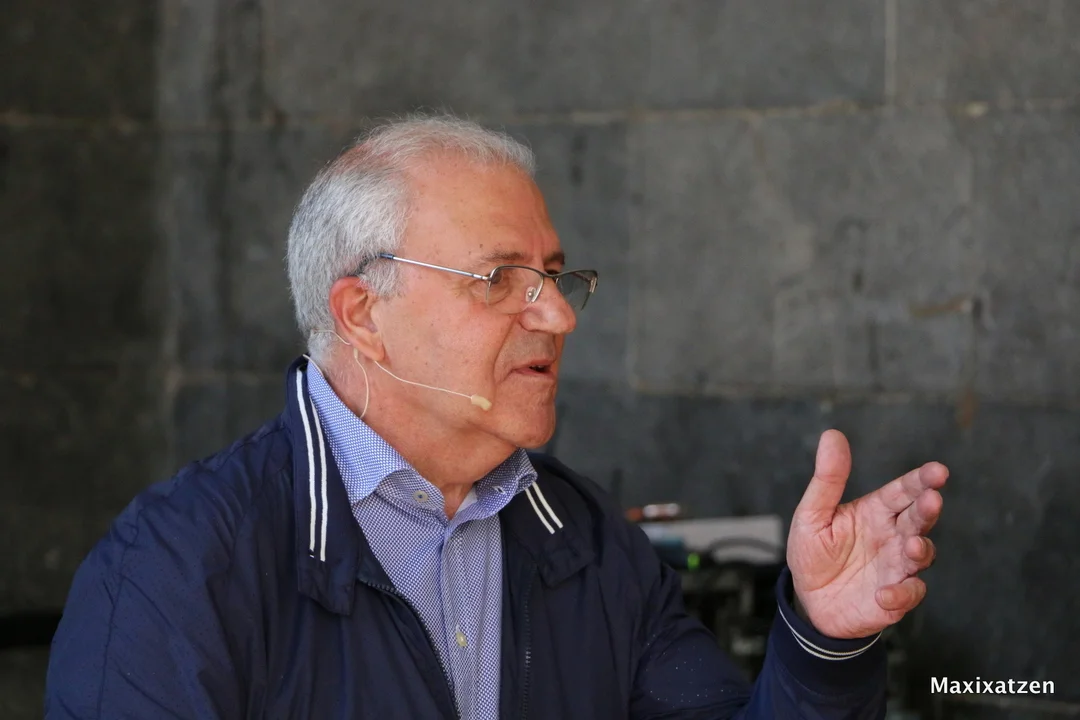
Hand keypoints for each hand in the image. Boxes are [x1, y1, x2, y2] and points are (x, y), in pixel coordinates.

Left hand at [786, 429, 946, 638]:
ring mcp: (896, 567)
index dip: (921, 480)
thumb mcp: (812, 514)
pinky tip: (885, 593)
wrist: (808, 601)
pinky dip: (901, 594)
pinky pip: (907, 595)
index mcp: (875, 512)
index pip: (904, 491)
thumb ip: (828, 479)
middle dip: (928, 509)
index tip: (938, 471)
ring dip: (919, 550)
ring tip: (911, 545)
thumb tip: (832, 434)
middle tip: (932, 499)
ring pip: (920, 555)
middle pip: (918, 519)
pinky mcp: (894, 598)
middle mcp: (892, 537)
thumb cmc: (813, 553)